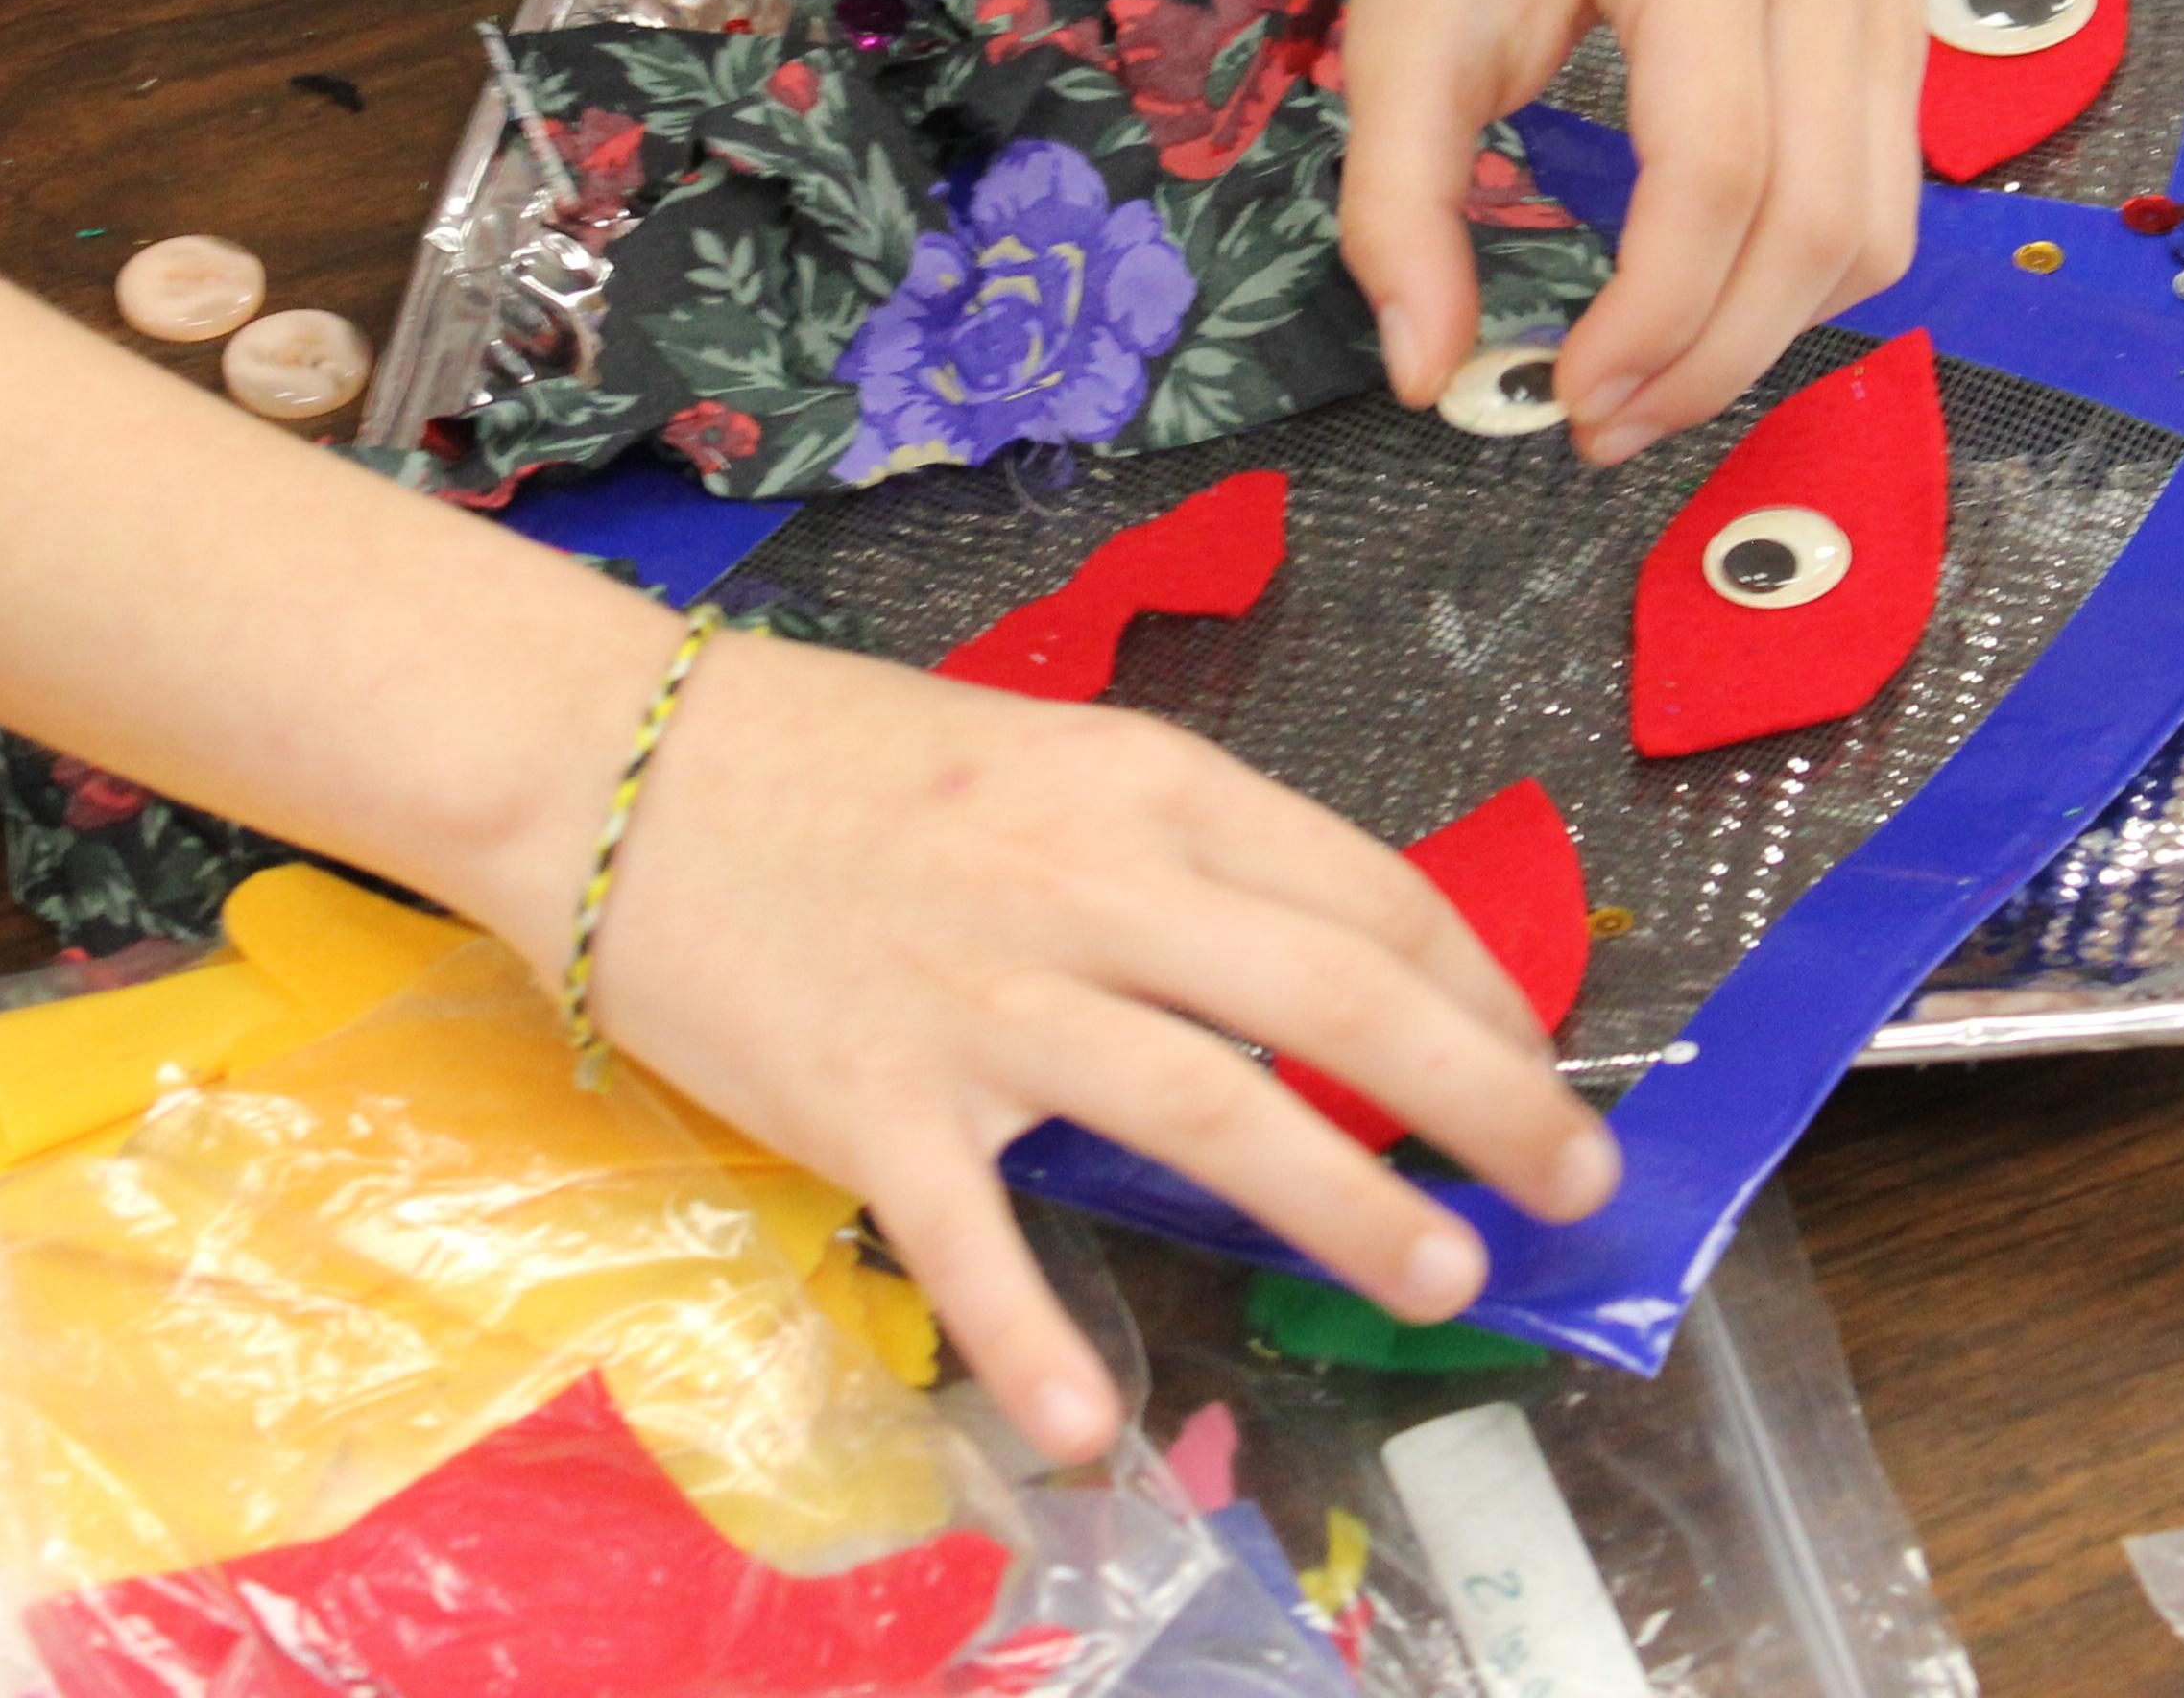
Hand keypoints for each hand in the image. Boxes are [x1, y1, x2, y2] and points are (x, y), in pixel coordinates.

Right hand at [558, 628, 1619, 1462]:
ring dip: (1342, 1201)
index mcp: (1144, 784)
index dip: (1479, 990)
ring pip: (1209, 1103)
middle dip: (1483, 1096)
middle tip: (1574, 1185)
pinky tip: (1094, 1427)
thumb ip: (1166, 850)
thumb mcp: (1041, 756)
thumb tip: (1306, 954)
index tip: (1537, 1063)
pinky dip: (1032, 1334)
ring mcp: (980, 994)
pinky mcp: (866, 1095)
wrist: (609, 756)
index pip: (1364, 893)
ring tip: (1442, 1279)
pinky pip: (971, 1233)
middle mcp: (1088, 881)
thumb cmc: (828, 755)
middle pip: (1336, 996)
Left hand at [1336, 0, 1924, 464]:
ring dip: (1769, 334)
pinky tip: (1713, 300)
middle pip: (1817, 218)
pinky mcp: (1892, 14)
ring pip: (1873, 225)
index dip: (1655, 319)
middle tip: (1605, 426)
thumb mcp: (1396, 35)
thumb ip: (1400, 210)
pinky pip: (1884, 189)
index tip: (1567, 401)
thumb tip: (1434, 378)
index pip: (1718, 170)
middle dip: (1713, 359)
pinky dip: (1808, 276)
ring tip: (1651, 379)